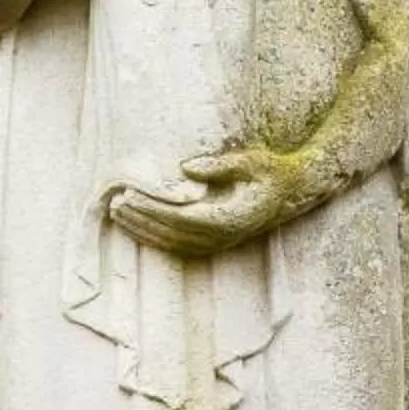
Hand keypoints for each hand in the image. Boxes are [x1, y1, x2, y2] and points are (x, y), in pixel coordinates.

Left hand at [110, 144, 308, 256]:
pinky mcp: (215, 244)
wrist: (293, 194)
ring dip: (143, 231)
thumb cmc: (271, 173)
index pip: (180, 217)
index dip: (152, 209)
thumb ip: (219, 166)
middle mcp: (221, 237)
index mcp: (228, 218)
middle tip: (114, 204)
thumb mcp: (250, 162)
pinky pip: (179, 247)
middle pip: (171, 233)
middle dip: (140, 219)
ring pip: (172, 244)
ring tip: (118, 215)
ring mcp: (218, 244)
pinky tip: (137, 228)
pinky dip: (155, 239)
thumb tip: (185, 167)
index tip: (130, 195)